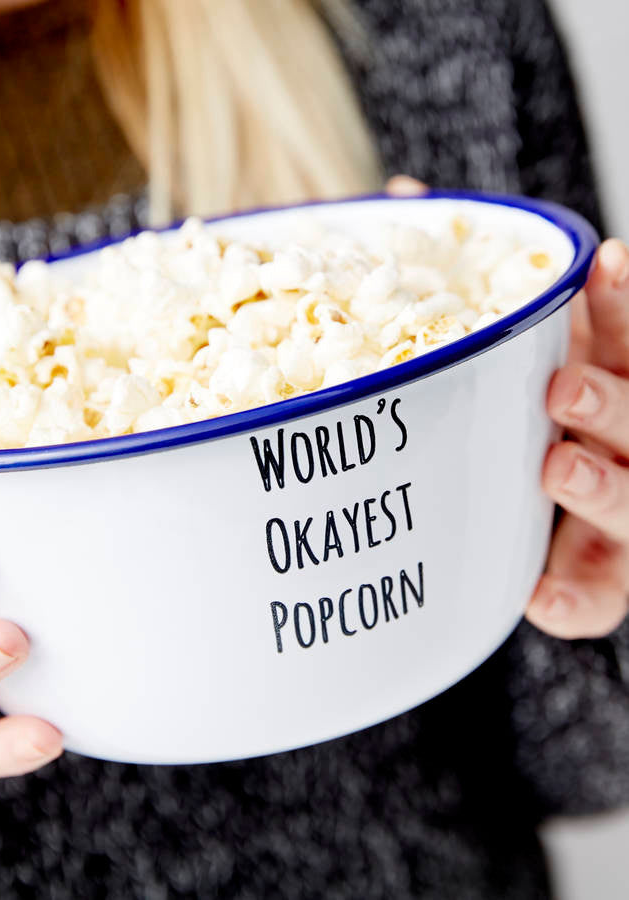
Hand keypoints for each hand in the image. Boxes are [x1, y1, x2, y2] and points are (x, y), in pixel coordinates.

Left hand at [384, 177, 628, 638]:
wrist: (547, 497)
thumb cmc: (525, 407)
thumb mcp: (515, 344)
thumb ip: (470, 285)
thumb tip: (400, 194)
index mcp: (609, 379)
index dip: (625, 300)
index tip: (607, 258)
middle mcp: (623, 442)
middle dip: (611, 403)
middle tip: (561, 388)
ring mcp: (616, 513)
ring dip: (603, 487)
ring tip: (557, 469)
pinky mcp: (597, 578)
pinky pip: (593, 596)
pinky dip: (572, 598)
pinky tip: (538, 597)